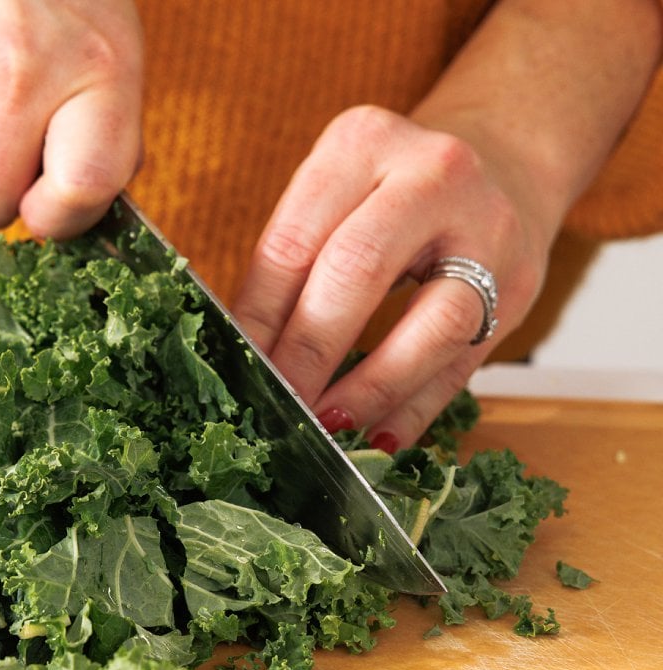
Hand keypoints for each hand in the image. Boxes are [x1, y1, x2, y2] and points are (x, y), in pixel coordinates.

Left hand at [232, 105, 545, 450]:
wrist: (501, 163)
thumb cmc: (389, 192)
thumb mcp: (335, 195)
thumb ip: (294, 261)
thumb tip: (243, 355)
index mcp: (361, 144)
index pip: (293, 241)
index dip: (260, 316)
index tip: (237, 368)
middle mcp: (432, 174)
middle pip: (356, 271)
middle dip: (308, 351)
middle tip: (277, 405)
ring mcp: (488, 227)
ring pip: (431, 323)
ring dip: (370, 387)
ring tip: (328, 427)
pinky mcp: (520, 283)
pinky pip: (463, 361)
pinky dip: (416, 407)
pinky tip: (380, 437)